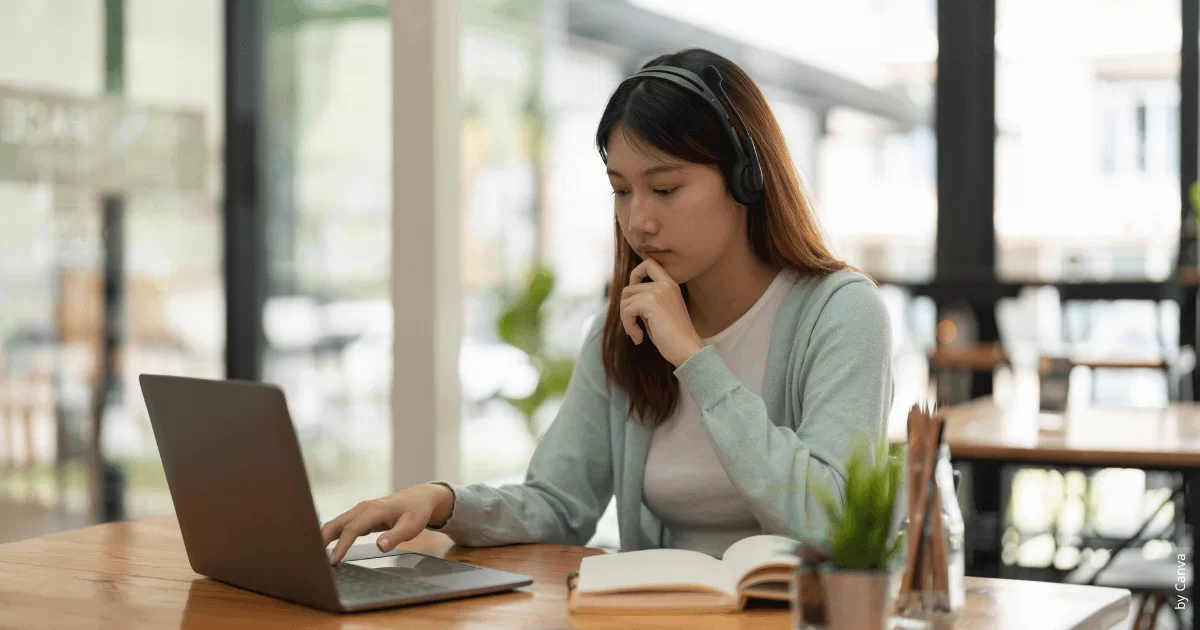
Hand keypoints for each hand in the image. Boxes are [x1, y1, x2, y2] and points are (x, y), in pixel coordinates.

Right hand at [320, 483, 454, 563]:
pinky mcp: (359, 516)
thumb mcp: (411, 527)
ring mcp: (360, 510)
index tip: (333, 561)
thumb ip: (395, 537)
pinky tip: (325, 548)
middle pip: (337, 523)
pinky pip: (342, 525)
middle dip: (323, 539)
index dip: (341, 545)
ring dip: (324, 537)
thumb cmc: (415, 513)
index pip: (353, 529)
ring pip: (336, 523)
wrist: (418, 498)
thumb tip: (380, 546)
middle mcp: (363, 508)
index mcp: (375, 510)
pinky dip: (332, 535)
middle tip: (312, 558)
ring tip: (313, 555)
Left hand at [620, 258, 705, 366]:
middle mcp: (665, 284)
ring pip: (625, 300)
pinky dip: (629, 326)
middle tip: (633, 327)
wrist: (687, 350)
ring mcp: (658, 292)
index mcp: (670, 285)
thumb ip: (647, 301)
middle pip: (629, 288)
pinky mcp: (651, 303)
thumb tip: (624, 299)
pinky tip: (639, 338)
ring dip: (626, 320)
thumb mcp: (660, 313)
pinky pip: (627, 311)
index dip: (634, 275)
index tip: (634, 298)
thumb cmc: (674, 338)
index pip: (648, 263)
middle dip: (626, 309)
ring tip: (637, 334)